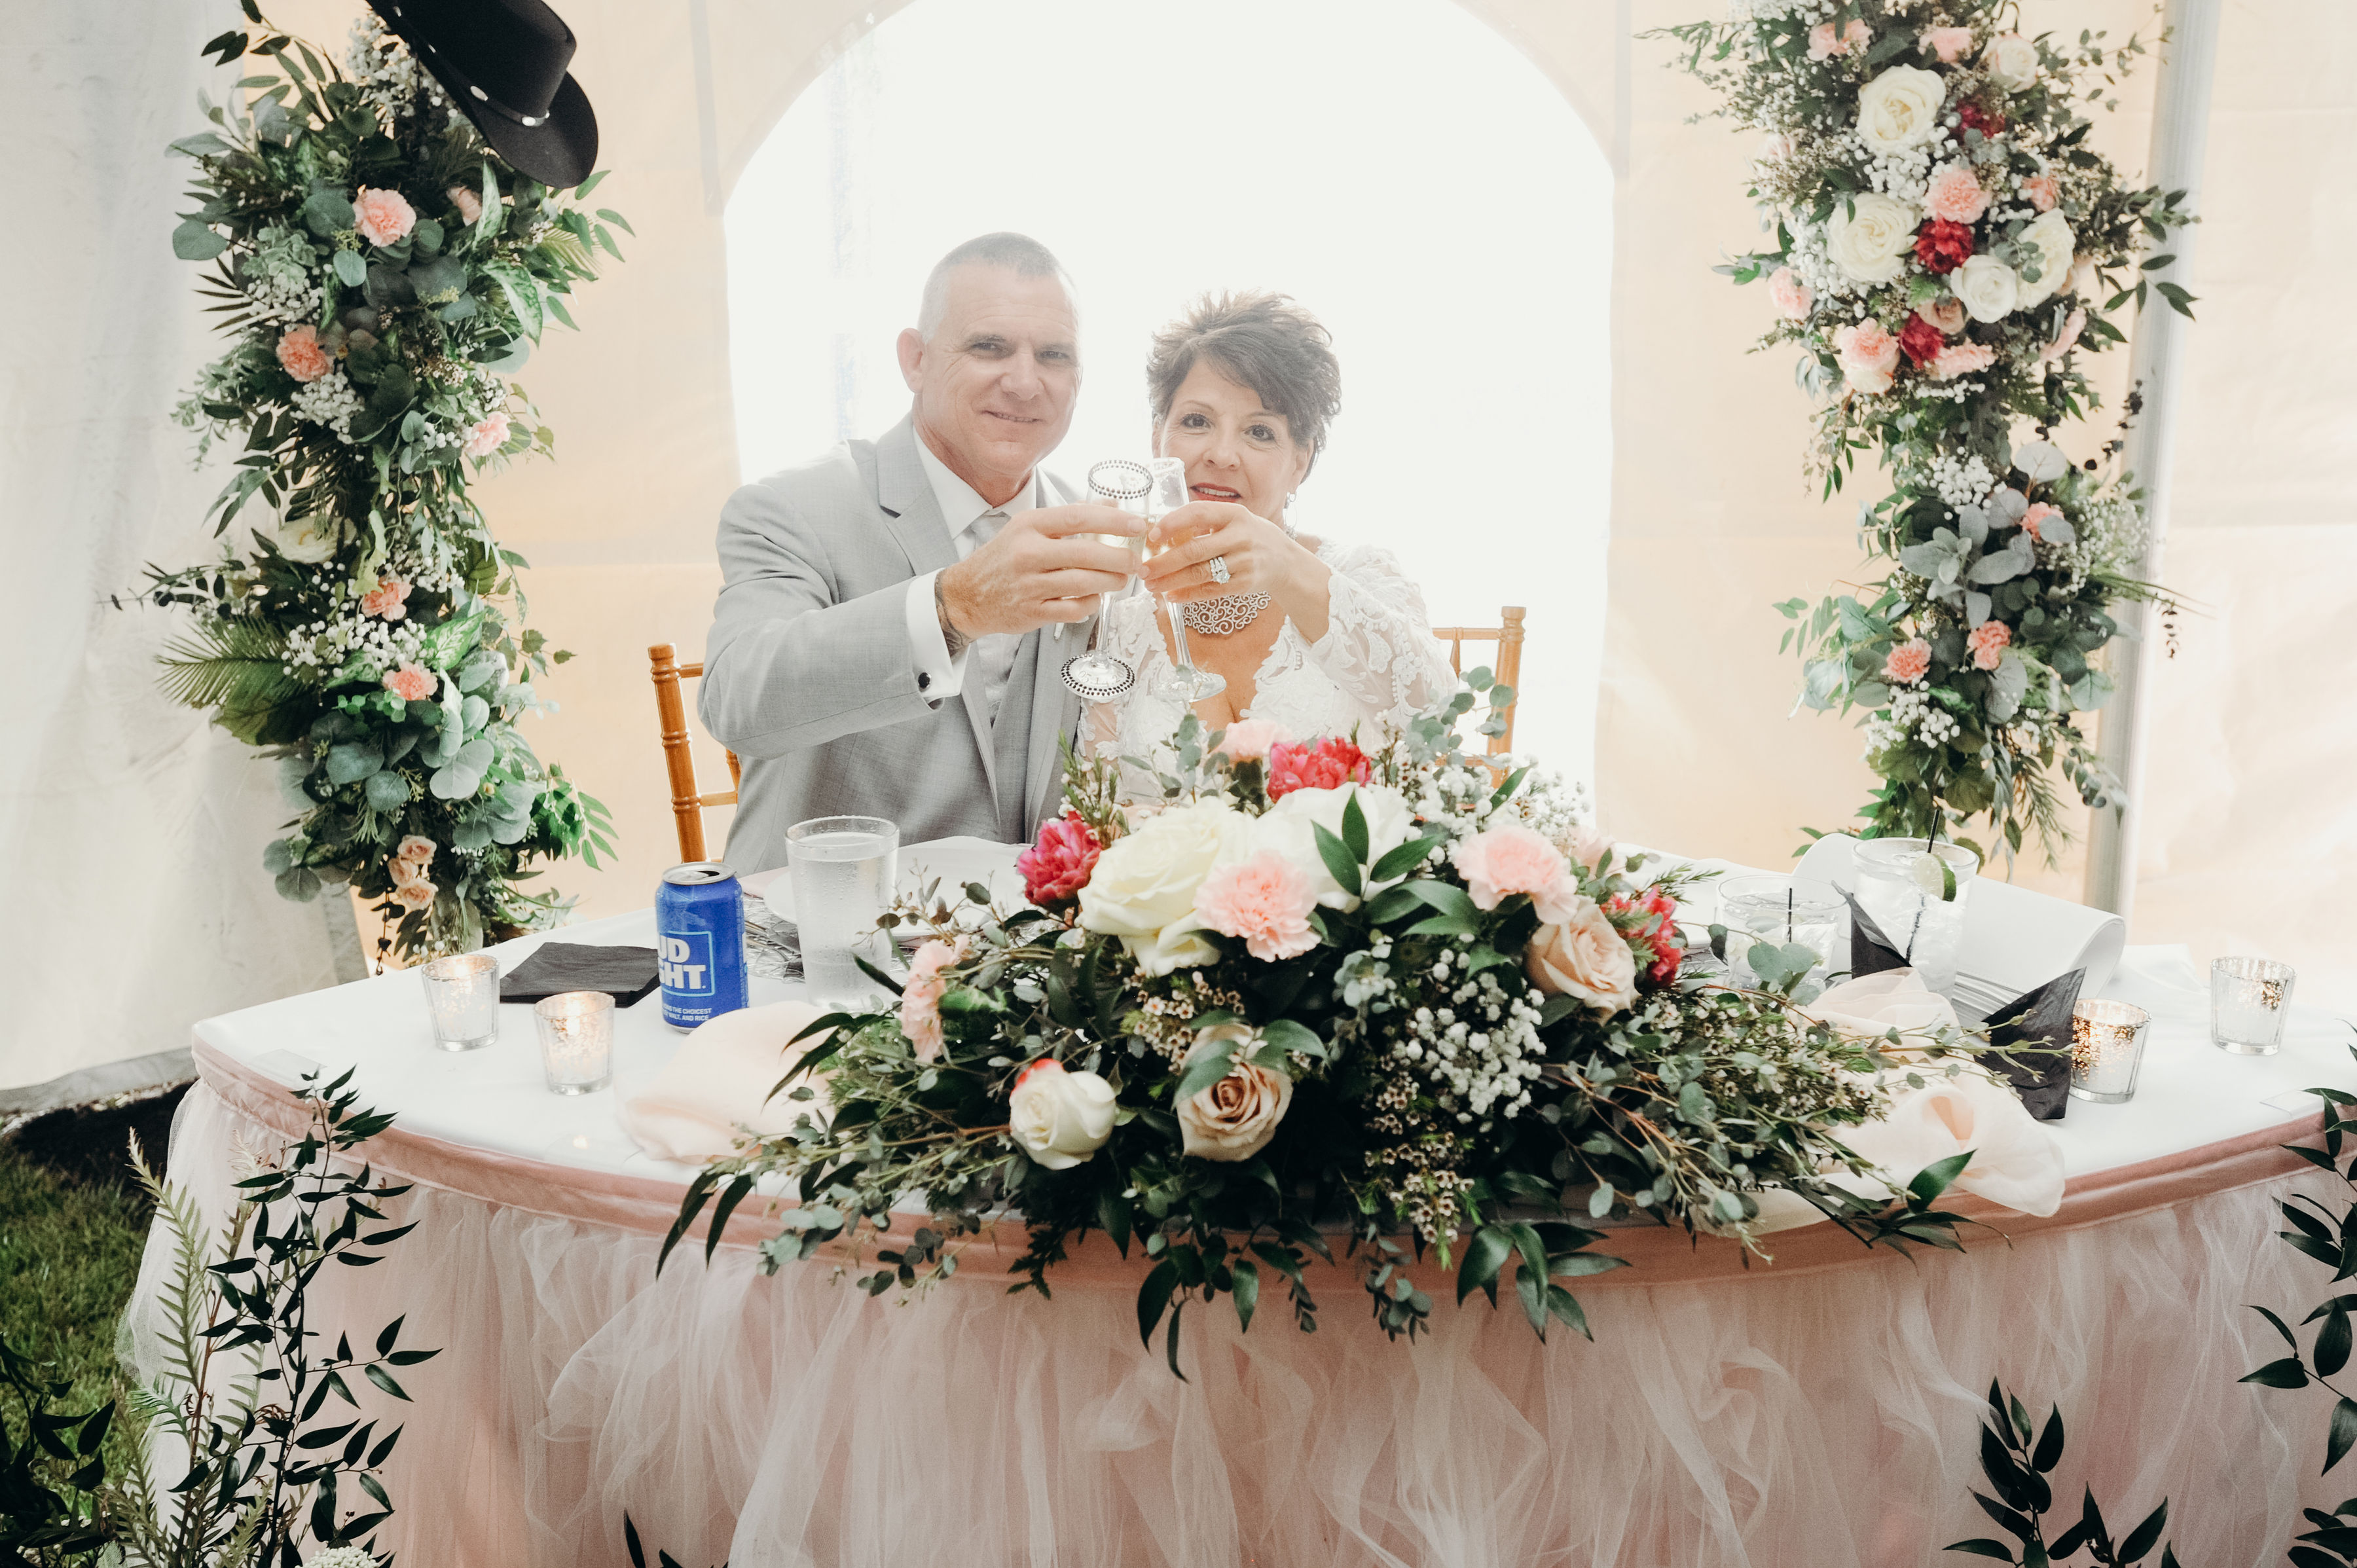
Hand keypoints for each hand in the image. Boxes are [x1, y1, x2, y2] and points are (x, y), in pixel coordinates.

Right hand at [938, 502, 1142, 640]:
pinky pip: (1073, 610)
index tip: (1138, 525)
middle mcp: (1027, 553)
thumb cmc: (1004, 558)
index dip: (1114, 521)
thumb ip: (1070, 516)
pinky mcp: (1031, 612)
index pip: (1079, 517)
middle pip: (1086, 553)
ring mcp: (1028, 585)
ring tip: (1121, 579)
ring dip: (1110, 582)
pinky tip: (1094, 598)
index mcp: (1029, 525)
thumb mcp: (1029, 528)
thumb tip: (1112, 506)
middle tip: (1135, 560)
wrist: (967, 594)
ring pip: (1083, 583)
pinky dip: (1090, 604)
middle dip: (1119, 557)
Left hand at [1139, 501, 1328, 616]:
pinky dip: (1188, 595)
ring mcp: (1244, 562)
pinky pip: (1211, 591)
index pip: (1198, 513)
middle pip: (1194, 550)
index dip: (1172, 523)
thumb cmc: (1251, 537)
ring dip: (1171, 581)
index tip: (1152, 535)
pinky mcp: (1245, 584)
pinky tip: (1172, 596)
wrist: (1285, 562)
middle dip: (1164, 562)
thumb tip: (1161, 532)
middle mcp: (1241, 536)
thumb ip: (1205, 522)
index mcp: (1234, 514)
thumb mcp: (1235, 520)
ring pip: (1199, 574)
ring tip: (1151, 585)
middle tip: (1143, 570)